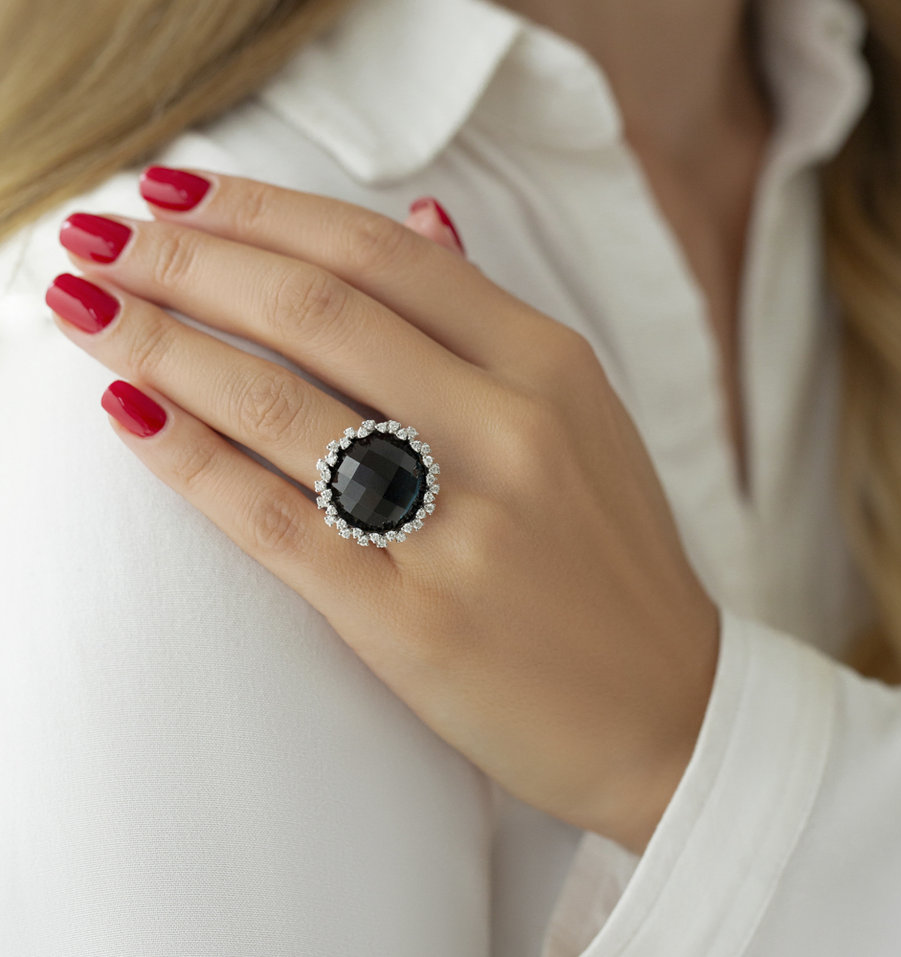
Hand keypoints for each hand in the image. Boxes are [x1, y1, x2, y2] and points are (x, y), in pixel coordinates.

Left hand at [46, 168, 719, 854]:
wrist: (668, 707)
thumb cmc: (612, 561)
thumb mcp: (582, 420)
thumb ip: (493, 322)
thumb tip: (423, 220)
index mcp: (552, 367)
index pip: (383, 254)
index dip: (265, 212)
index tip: (177, 196)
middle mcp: (510, 431)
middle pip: (318, 312)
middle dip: (189, 262)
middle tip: (100, 239)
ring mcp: (463, 527)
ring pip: (281, 408)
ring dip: (163, 347)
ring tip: (89, 312)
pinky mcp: (414, 619)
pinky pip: (275, 521)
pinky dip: (190, 460)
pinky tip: (131, 415)